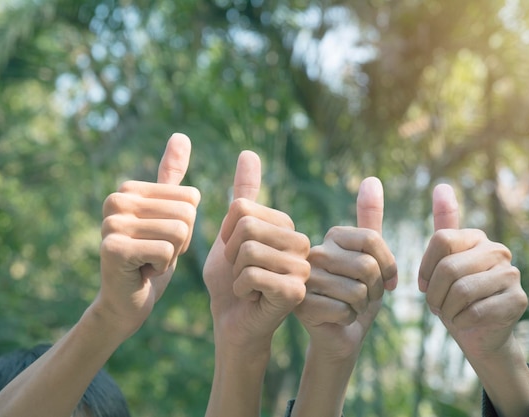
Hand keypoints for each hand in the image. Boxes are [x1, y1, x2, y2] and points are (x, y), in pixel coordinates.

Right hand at [95, 133, 200, 335]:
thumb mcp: (165, 214)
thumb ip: (171, 176)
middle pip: (187, 213)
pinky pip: (166, 252)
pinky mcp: (113, 248)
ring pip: (178, 232)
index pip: (191, 197)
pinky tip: (142, 271)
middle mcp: (116, 200)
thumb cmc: (150, 257)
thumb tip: (181, 135)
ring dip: (172, 255)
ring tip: (149, 261)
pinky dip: (162, 268)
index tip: (162, 237)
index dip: (187, 224)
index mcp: (130, 188)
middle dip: (181, 241)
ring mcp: (111, 223)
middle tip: (156, 252)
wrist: (126, 300)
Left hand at [203, 150, 310, 351]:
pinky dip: (239, 288)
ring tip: (248, 284)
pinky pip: (251, 274)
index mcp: (288, 226)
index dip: (226, 232)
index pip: (241, 207)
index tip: (237, 254)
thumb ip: (243, 195)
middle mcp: (302, 243)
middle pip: (246, 226)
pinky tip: (251, 297)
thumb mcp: (231, 234)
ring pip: (248, 249)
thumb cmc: (230, 280)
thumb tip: (249, 153)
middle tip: (242, 271)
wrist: (232, 322)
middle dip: (231, 253)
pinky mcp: (296, 291)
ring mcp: (302, 267)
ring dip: (235, 272)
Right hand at [295, 177, 397, 359]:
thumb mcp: (372, 258)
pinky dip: (349, 319)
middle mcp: (314, 252)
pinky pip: (345, 311)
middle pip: (367, 267)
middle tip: (364, 297)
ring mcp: (305, 278)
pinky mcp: (301, 304)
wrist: (340, 333)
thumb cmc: (359, 295)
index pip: (373, 240)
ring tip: (350, 306)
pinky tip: (337, 319)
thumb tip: (371, 180)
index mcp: (333, 235)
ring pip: (358, 291)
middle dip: (376, 289)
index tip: (384, 279)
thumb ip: (372, 221)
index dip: (388, 265)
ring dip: (362, 306)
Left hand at [418, 184, 526, 360]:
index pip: (441, 240)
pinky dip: (461, 321)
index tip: (424, 285)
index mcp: (476, 237)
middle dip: (434, 294)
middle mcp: (497, 250)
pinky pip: (475, 311)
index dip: (425, 268)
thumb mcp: (442, 263)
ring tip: (450, 313)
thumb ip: (442, 227)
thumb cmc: (455, 297)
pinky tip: (465, 322)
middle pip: (449, 268)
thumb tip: (441, 185)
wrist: (480, 334)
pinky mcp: (518, 300)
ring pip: (461, 291)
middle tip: (436, 306)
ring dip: (447, 309)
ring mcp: (511, 274)